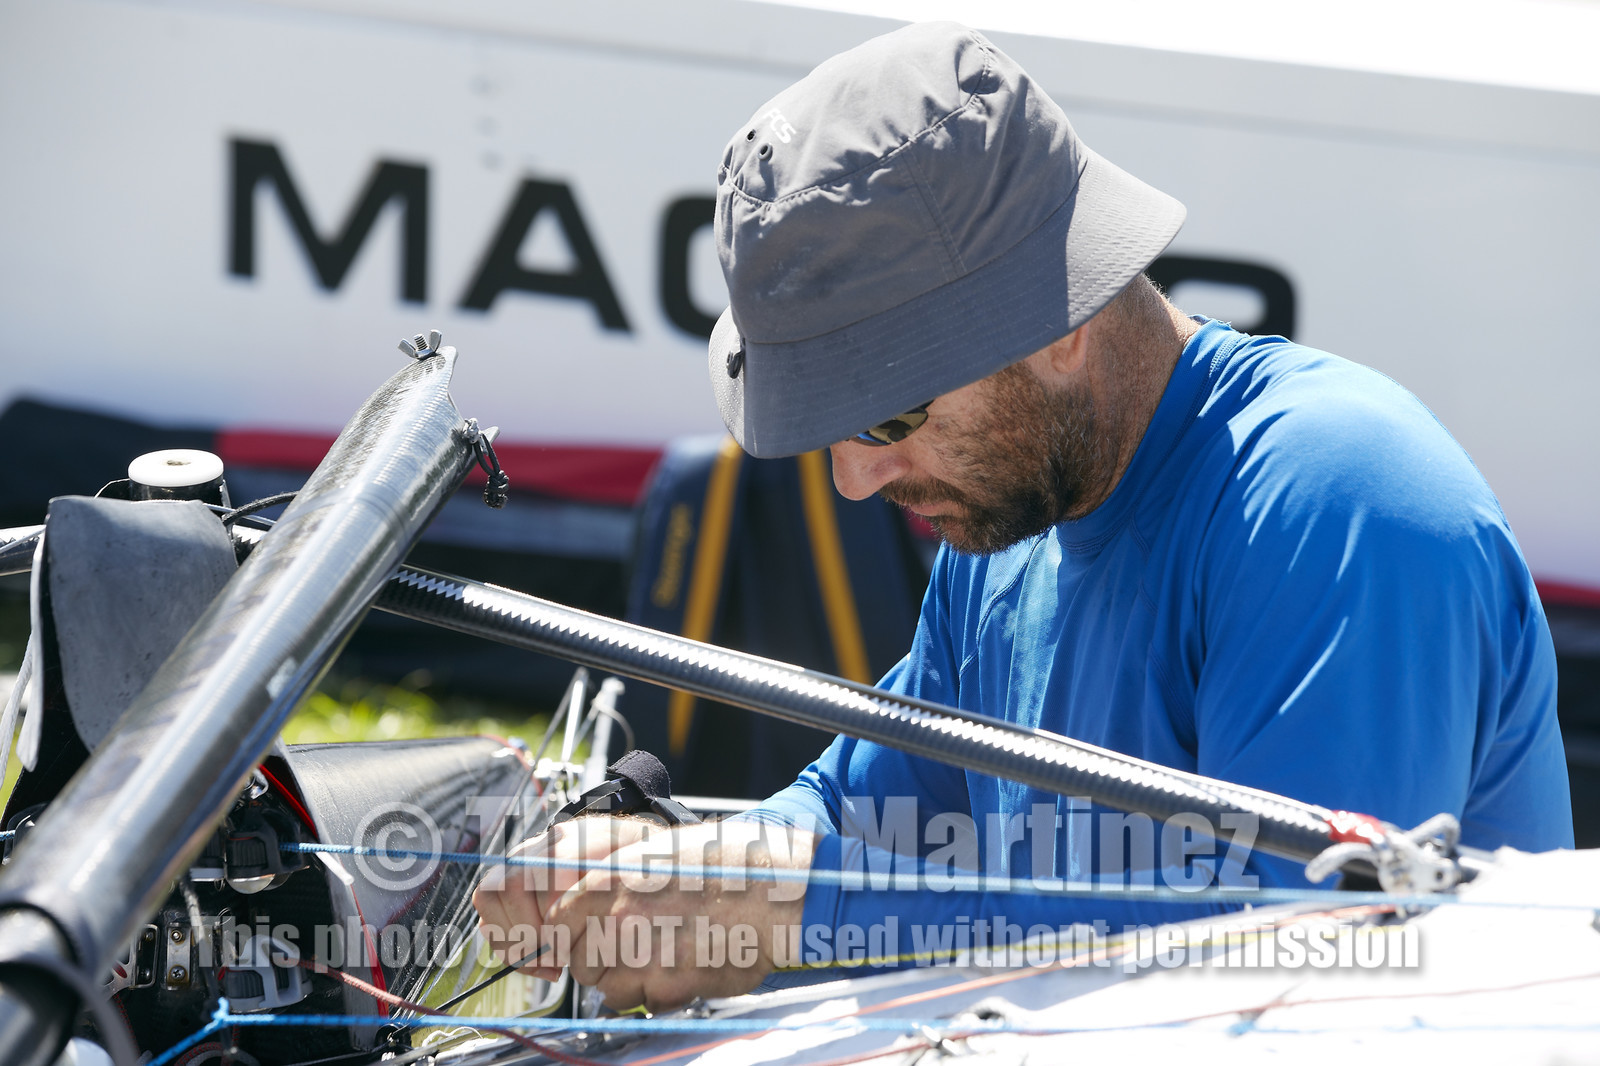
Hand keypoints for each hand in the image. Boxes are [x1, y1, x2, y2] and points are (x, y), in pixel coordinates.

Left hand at [472, 816, 814, 1011]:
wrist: (776, 891)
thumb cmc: (724, 865)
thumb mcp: (659, 851)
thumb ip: (616, 878)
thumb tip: (586, 901)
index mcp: (610, 882)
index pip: (560, 923)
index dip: (572, 933)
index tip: (586, 936)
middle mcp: (619, 921)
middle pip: (581, 963)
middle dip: (599, 961)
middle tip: (631, 948)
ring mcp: (643, 958)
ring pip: (608, 991)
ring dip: (626, 982)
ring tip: (658, 960)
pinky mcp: (670, 988)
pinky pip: (645, 1004)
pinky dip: (656, 996)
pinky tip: (680, 970)